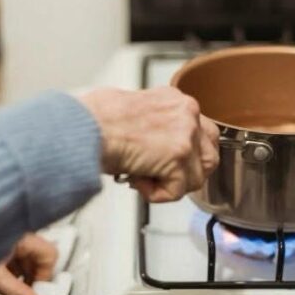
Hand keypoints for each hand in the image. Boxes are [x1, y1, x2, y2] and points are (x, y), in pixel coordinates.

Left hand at [0, 234, 56, 294]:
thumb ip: (18, 294)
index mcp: (22, 235)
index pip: (48, 254)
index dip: (44, 276)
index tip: (35, 293)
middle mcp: (16, 233)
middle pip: (33, 259)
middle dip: (24, 281)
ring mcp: (3, 237)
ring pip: (17, 262)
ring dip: (9, 281)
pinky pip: (3, 260)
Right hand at [78, 87, 219, 201]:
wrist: (85, 126)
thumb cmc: (93, 117)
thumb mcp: (130, 108)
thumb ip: (151, 122)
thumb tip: (150, 141)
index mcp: (174, 100)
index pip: (200, 131)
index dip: (185, 153)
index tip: (165, 160)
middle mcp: (186, 113)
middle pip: (209, 154)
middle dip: (187, 172)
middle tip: (161, 176)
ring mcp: (185, 135)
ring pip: (196, 176)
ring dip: (171, 184)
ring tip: (144, 178)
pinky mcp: (178, 158)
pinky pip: (177, 191)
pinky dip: (156, 194)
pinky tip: (137, 181)